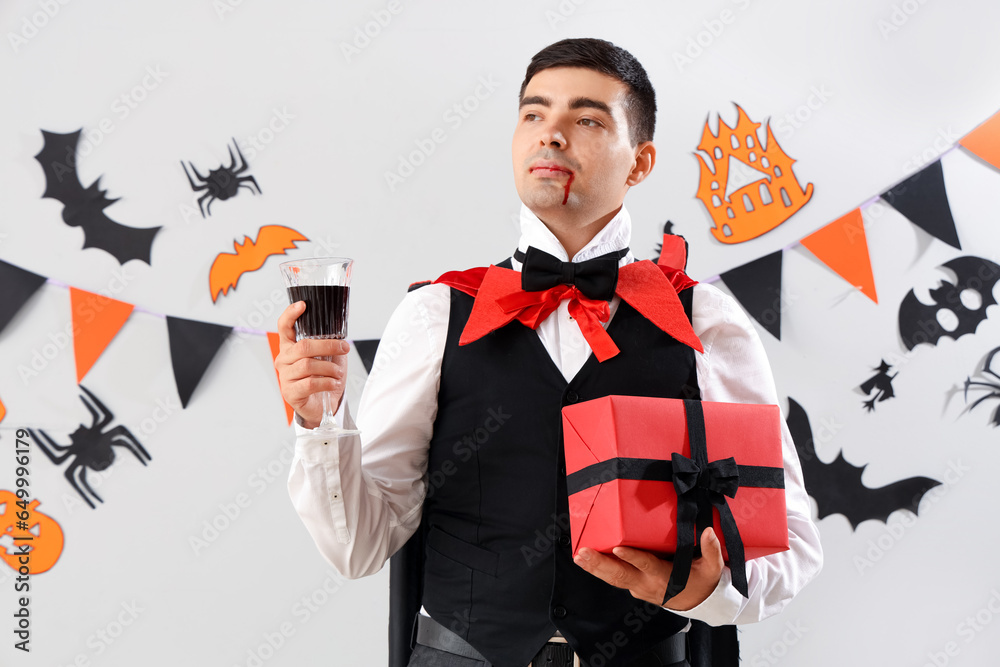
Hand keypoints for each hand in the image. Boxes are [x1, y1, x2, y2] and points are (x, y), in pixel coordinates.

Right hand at [274, 301, 350, 428]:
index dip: (291, 314)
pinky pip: (310, 383)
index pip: (284, 326)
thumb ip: (330, 344)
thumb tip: (341, 334)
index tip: (303, 304)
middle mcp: (284, 359)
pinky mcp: (290, 392)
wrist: (323, 405)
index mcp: (290, 347)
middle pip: (304, 346)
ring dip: (329, 368)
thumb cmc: (324, 378)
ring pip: (308, 365)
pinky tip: (333, 383)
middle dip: (328, 346)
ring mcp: (285, 376)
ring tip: (338, 373)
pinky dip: (327, 382)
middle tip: (344, 348)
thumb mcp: (329, 357)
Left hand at [573, 527, 723, 610]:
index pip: (646, 566)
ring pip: (613, 579)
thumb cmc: (702, 582)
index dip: (632, 558)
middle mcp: (647, 584)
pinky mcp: (633, 585)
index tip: (618, 549)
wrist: (697, 603)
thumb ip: (711, 550)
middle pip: (620, 575)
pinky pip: (615, 578)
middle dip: (600, 564)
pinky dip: (600, 570)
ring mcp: (638, 586)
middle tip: (584, 554)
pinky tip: (587, 560)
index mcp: (665, 577)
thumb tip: (708, 532)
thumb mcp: (712, 568)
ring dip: (595, 568)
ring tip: (579, 557)